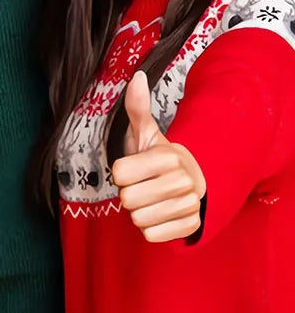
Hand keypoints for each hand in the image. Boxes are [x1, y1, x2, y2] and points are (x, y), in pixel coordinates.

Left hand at [110, 71, 204, 242]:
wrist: (194, 184)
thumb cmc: (159, 159)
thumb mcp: (146, 133)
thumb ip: (137, 108)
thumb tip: (137, 76)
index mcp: (168, 156)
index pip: (119, 173)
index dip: (120, 174)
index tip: (133, 169)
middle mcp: (183, 180)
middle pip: (127, 199)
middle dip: (129, 194)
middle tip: (143, 186)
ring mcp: (190, 204)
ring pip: (138, 219)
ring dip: (139, 212)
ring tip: (152, 199)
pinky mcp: (191, 226)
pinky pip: (151, 235)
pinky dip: (151, 228)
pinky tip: (161, 214)